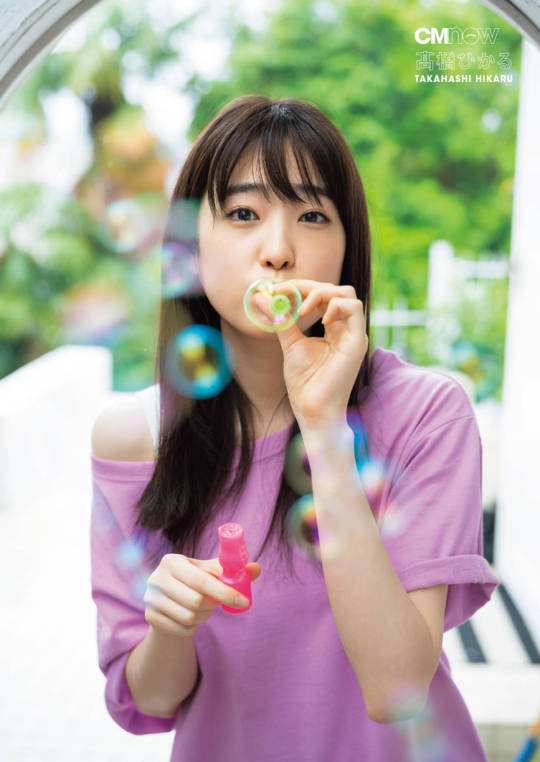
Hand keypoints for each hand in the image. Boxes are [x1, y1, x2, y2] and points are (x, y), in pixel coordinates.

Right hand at [144, 554, 261, 637]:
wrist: (168, 601)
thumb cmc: (193, 582)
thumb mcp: (209, 572)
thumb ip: (231, 570)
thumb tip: (256, 569)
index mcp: (172, 561)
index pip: (200, 579)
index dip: (224, 591)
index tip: (243, 601)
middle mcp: (157, 579)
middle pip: (195, 600)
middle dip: (214, 604)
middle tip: (218, 602)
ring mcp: (150, 599)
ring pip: (190, 616)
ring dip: (205, 616)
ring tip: (205, 608)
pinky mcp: (150, 618)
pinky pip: (183, 629)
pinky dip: (195, 626)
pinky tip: (192, 617)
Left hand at [275, 279, 368, 426]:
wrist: (313, 410)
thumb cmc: (305, 383)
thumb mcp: (290, 343)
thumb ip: (281, 319)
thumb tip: (261, 297)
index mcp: (334, 328)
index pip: (322, 295)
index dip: (299, 287)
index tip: (275, 289)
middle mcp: (346, 328)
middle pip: (334, 289)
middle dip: (306, 286)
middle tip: (282, 291)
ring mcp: (354, 334)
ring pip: (347, 293)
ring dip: (320, 293)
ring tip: (301, 309)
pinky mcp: (357, 342)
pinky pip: (354, 308)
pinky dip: (334, 305)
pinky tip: (318, 318)